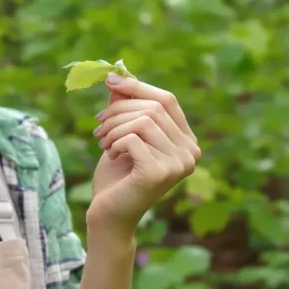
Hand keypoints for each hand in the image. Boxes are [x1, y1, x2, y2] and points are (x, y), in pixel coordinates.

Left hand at [86, 73, 199, 236]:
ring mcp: (179, 164)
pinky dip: (115, 143)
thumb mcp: (122, 133)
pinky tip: (111, 156)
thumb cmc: (117, 174)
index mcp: (187, 141)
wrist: (108, 214)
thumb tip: (118, 73)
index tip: (109, 81)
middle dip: (118, 111)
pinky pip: (134, 139)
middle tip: (98, 126)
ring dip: (114, 128)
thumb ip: (126, 105)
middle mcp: (190, 152)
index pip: (167, 100)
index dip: (138, 87)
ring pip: (143, 121)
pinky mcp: (160, 173)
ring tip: (103, 143)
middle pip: (153, 108)